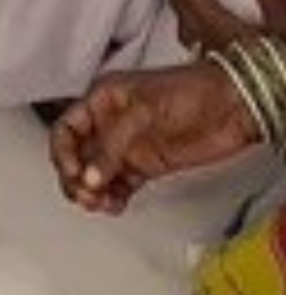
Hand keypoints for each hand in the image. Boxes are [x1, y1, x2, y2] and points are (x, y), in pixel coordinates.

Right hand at [51, 61, 260, 213]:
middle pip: (77, 154)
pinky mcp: (146, 166)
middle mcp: (111, 123)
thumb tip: (90, 175)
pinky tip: (114, 204)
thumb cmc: (192, 90)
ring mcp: (128, 146)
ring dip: (91, 191)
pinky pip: (118, 186)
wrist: (232, 106)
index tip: (74, 173)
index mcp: (103, 99)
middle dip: (75, 176)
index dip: (63, 152)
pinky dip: (112, 198)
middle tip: (86, 193)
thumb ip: (114, 145)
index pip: (68, 128)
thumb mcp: (144, 111)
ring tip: (99, 202)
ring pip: (95, 174)